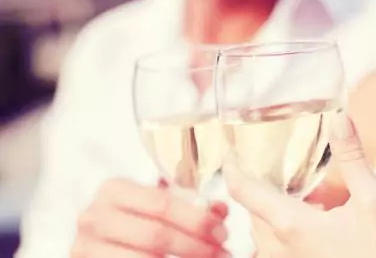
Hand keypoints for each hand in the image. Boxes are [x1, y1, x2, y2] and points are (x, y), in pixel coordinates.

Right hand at [71, 178, 230, 257]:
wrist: (106, 243)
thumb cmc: (139, 220)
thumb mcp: (161, 207)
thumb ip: (192, 206)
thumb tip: (219, 210)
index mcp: (114, 190)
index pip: (161, 203)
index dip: (196, 220)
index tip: (222, 232)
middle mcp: (94, 216)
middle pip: (155, 235)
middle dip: (195, 246)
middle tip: (222, 253)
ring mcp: (85, 246)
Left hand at [224, 116, 375, 257]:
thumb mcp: (373, 202)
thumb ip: (352, 158)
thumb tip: (339, 118)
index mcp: (291, 224)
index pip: (242, 189)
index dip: (231, 165)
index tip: (228, 148)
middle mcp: (277, 247)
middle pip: (253, 206)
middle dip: (262, 183)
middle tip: (279, 162)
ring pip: (263, 226)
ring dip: (275, 206)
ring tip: (307, 192)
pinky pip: (274, 244)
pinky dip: (285, 224)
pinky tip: (316, 219)